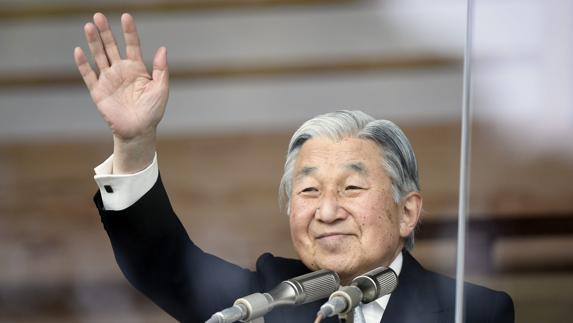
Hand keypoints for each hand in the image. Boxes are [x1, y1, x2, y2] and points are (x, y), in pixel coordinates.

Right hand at [74, 13, 168, 172]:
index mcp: (137, 68)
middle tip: (99, 15)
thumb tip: (163, 49)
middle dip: (106, 32)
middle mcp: (121, 71)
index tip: (126, 17)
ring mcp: (109, 80)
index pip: (132, 45)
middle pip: (112, 46)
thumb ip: (161, 69)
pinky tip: (79, 50)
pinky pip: (89, 75)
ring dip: (94, 42)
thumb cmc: (152, 111)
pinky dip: (83, 63)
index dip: (129, 31)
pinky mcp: (98, 91)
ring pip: (99, 56)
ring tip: (89, 26)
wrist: (139, 131)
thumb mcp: (161, 89)